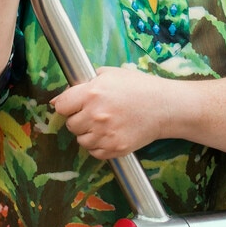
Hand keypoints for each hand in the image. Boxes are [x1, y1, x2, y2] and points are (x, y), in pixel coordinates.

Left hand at [51, 66, 168, 160]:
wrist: (164, 107)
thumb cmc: (138, 87)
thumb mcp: (109, 74)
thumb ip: (85, 82)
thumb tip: (61, 97)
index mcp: (91, 93)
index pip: (61, 106)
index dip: (65, 105)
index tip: (71, 106)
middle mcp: (95, 115)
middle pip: (70, 124)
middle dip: (78, 119)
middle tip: (92, 114)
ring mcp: (105, 134)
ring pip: (80, 140)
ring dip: (87, 134)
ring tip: (101, 125)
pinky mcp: (115, 148)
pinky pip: (94, 152)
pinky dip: (98, 146)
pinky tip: (107, 135)